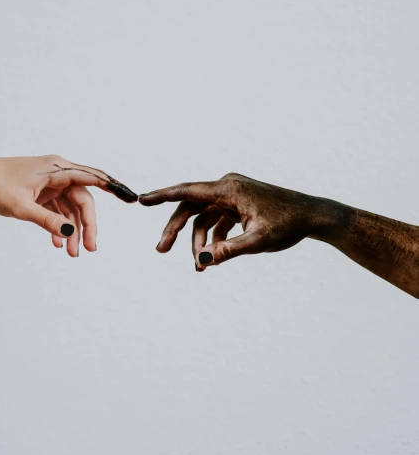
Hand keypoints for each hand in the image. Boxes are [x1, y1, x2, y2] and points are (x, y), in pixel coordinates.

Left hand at [0, 155, 136, 256]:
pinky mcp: (42, 192)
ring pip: (71, 209)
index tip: (131, 199)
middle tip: (90, 249)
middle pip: (83, 200)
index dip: (114, 189)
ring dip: (73, 231)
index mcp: (56, 169)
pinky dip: (59, 227)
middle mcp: (57, 173)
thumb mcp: (21, 208)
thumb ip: (48, 221)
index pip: (92, 178)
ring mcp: (50, 183)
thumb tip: (71, 234)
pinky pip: (58, 211)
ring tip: (73, 255)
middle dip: (87, 226)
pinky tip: (58, 245)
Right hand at [139, 173, 343, 269]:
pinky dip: (212, 239)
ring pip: (203, 218)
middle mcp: (227, 187)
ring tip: (198, 266)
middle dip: (176, 230)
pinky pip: (216, 222)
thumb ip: (227, 251)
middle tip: (161, 250)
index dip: (162, 196)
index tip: (141, 199)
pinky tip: (211, 258)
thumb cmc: (288, 225)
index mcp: (229, 189)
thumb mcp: (258, 241)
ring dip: (197, 241)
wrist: (312, 217)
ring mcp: (232, 196)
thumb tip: (201, 261)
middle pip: (191, 208)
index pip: (187, 191)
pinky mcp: (238, 205)